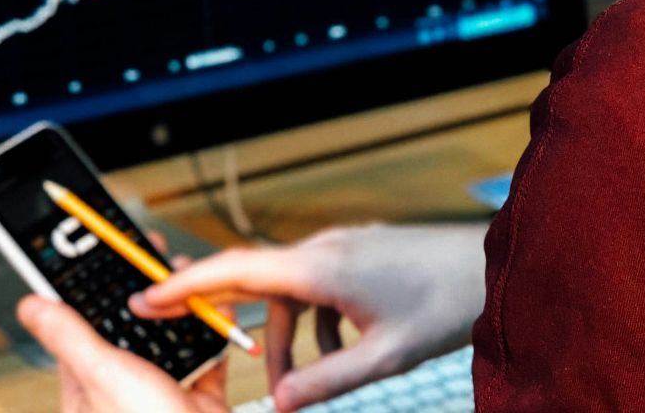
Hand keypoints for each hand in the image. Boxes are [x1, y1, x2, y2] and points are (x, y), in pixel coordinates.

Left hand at [20, 235, 227, 412]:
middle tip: (152, 255)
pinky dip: (214, 333)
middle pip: (129, 325)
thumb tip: (30, 306)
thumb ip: (70, 337)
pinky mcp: (197, 399)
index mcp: (88, 386)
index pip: (81, 324)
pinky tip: (217, 311)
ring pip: (169, 337)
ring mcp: (160, 393)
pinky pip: (206, 357)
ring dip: (180, 306)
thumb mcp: (103, 376)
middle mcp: (123, 388)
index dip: (92, 286)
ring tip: (188, 278)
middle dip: (143, 290)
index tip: (101, 252)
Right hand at [127, 224, 486, 412]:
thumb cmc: (447, 304)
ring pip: (294, 291)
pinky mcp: (364, 252)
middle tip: (215, 355)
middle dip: (239, 323)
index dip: (187, 286)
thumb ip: (326, 381)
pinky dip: (318, 322)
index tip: (146, 298)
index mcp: (322, 267)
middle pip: (261, 285)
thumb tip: (277, 404)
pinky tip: (344, 353)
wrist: (498, 267)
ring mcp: (346, 246)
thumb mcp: (383, 357)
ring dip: (290, 337)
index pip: (237, 272)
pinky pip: (321, 286)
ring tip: (302, 384)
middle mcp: (327, 248)